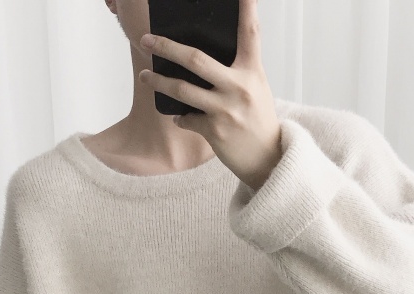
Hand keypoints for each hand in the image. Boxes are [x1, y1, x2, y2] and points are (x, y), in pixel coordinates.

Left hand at [138, 0, 282, 189]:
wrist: (267, 160)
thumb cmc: (258, 120)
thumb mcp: (256, 89)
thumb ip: (237, 71)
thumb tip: (199, 60)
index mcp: (253, 71)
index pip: (250, 33)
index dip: (247, 7)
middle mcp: (239, 87)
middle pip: (195, 59)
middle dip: (166, 47)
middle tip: (146, 40)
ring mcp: (225, 110)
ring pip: (181, 89)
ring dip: (158, 82)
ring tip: (146, 77)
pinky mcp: (214, 131)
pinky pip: (186, 118)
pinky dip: (180, 117)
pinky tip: (180, 117)